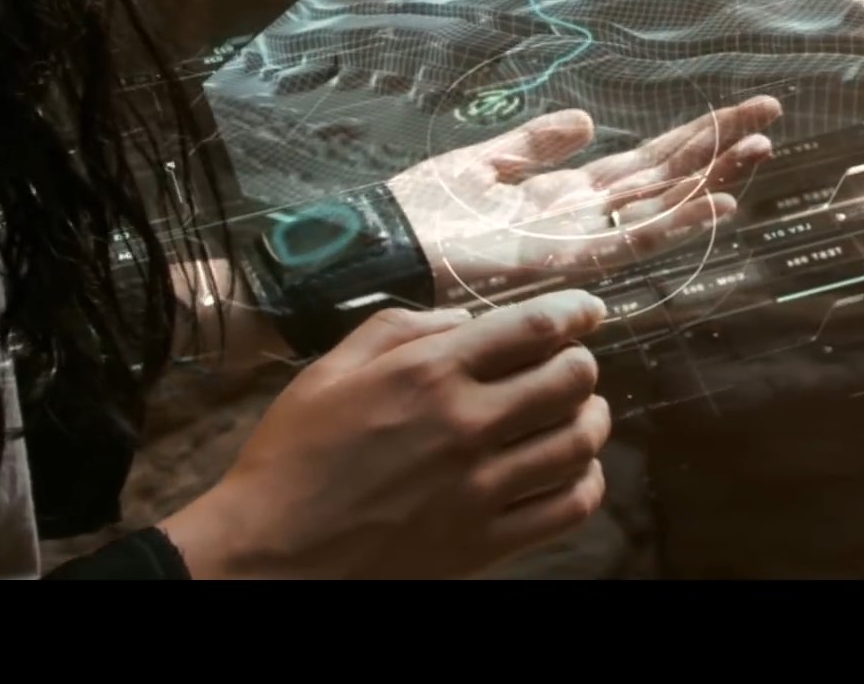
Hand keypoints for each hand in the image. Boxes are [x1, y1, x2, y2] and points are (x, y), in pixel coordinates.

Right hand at [160, 289, 612, 578]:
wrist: (271, 552)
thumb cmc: (293, 456)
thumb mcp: (330, 370)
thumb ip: (399, 329)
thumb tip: (464, 321)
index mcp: (428, 373)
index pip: (534, 327)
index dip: (574, 311)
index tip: (588, 311)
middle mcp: (465, 423)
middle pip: (571, 380)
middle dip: (581, 364)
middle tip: (573, 365)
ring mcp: (480, 487)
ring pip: (580, 442)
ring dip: (592, 420)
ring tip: (582, 414)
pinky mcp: (485, 542)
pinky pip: (569, 507)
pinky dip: (586, 483)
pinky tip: (573, 472)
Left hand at [389, 96, 781, 297]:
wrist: (381, 249)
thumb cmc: (420, 211)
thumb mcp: (481, 163)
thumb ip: (534, 144)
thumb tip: (588, 120)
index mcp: (562, 193)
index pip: (641, 163)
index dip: (688, 138)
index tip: (734, 112)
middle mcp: (581, 216)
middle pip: (664, 178)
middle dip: (716, 148)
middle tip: (770, 115)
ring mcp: (577, 237)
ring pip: (661, 203)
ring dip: (712, 178)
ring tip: (760, 148)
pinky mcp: (563, 257)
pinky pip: (632, 239)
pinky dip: (677, 222)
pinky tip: (715, 202)